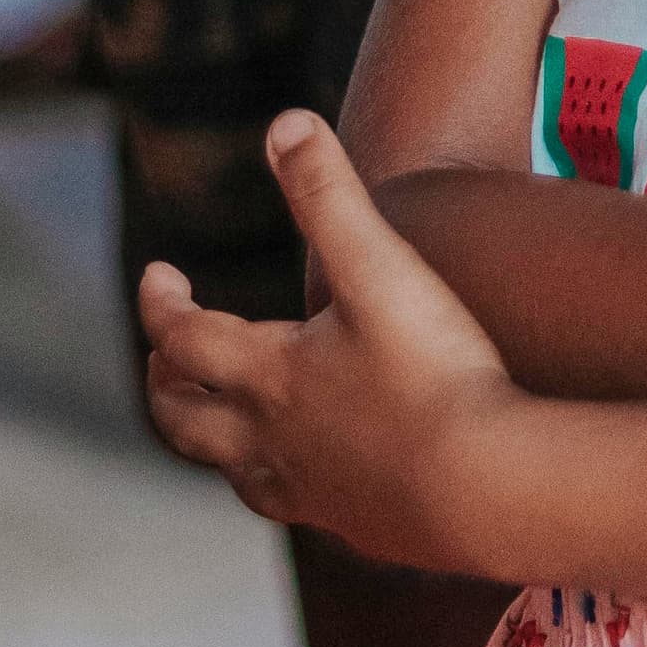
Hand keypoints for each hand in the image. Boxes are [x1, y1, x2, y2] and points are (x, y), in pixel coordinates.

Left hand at [144, 112, 525, 566]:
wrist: (486, 488)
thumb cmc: (435, 373)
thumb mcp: (382, 267)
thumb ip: (330, 194)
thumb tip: (284, 122)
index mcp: (269, 374)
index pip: (181, 339)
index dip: (161, 303)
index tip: (160, 274)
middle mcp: (270, 439)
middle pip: (182, 419)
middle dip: (165, 380)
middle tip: (169, 352)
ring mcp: (309, 491)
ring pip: (232, 469)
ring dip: (212, 436)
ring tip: (226, 414)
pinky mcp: (352, 524)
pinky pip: (291, 505)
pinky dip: (278, 479)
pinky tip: (310, 470)